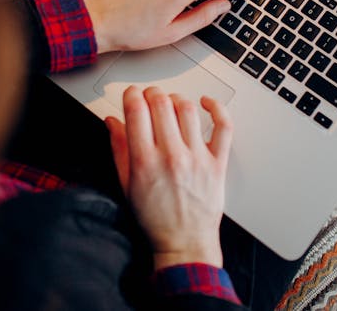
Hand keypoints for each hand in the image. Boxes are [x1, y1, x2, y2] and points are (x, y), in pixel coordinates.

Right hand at [105, 85, 232, 269]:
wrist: (184, 243)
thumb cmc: (155, 219)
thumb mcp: (126, 185)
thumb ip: (119, 149)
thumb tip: (112, 122)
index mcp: (145, 161)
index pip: (137, 111)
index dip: (132, 94)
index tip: (131, 94)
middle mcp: (172, 156)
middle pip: (161, 103)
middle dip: (152, 93)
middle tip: (149, 96)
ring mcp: (197, 158)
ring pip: (188, 109)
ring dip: (176, 98)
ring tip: (171, 103)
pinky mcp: (217, 162)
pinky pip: (223, 126)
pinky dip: (217, 108)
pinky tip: (206, 102)